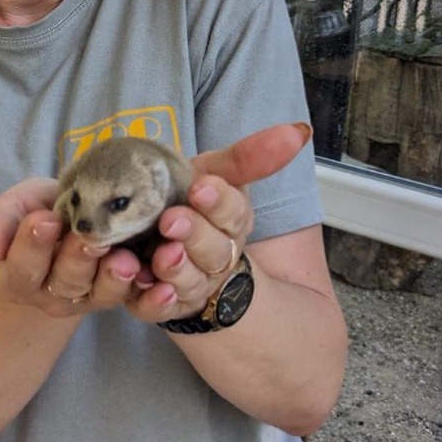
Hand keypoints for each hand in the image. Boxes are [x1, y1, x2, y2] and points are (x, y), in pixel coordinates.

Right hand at [0, 177, 142, 317]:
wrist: (77, 221)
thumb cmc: (43, 212)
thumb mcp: (20, 205)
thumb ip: (3, 217)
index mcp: (21, 275)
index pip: (23, 266)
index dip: (32, 245)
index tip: (44, 219)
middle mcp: (54, 294)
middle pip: (65, 282)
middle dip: (77, 259)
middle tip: (90, 238)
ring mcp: (91, 298)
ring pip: (101, 293)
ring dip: (115, 278)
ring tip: (126, 260)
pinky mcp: (123, 296)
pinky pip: (137, 302)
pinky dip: (152, 298)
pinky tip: (164, 288)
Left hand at [127, 123, 310, 323]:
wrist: (148, 233)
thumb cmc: (184, 199)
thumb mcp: (211, 171)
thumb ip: (248, 156)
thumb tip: (300, 131)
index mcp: (232, 223)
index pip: (234, 214)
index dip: (219, 203)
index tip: (201, 187)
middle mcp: (216, 258)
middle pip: (215, 253)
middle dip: (195, 236)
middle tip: (171, 220)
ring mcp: (190, 284)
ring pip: (191, 283)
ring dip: (177, 270)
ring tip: (159, 255)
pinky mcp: (159, 304)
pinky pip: (158, 310)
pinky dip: (153, 301)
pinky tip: (141, 284)